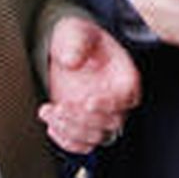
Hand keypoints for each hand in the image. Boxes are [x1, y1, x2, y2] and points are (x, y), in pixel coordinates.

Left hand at [39, 16, 141, 153]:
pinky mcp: (85, 125)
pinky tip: (52, 125)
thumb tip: (71, 60)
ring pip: (97, 137)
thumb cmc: (77, 39)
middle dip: (84, 119)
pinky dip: (67, 142)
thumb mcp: (76, 31)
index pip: (128, 96)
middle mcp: (117, 99)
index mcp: (124, 76)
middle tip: (61, 106)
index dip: (109, 103)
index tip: (87, 101)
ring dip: (72, 130)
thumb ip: (76, 42)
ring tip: (50, 112)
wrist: (63, 50)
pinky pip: (83, 145)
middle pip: (113, 123)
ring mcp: (101, 115)